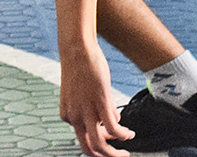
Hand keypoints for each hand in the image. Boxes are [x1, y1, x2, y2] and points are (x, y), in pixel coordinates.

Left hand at [59, 41, 132, 156]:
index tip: (110, 135)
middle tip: (119, 156)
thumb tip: (111, 120)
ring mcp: (86, 112)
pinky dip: (123, 135)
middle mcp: (74, 117)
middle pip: (88, 149)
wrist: (77, 49)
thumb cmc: (79, 66)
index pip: (83, 138)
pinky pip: (114, 129)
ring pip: (100, 146)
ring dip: (115, 154)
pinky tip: (130, 133)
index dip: (100, 138)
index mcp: (67, 115)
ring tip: (126, 152)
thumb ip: (91, 108)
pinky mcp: (100, 104)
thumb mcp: (80, 93)